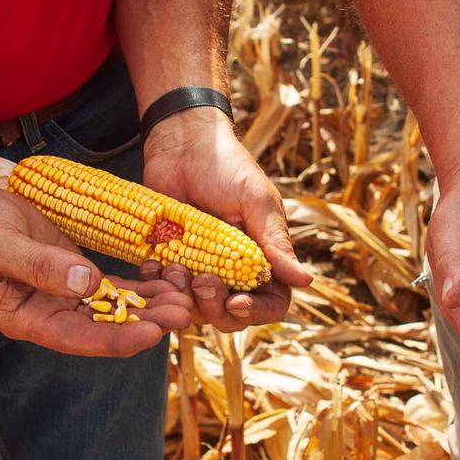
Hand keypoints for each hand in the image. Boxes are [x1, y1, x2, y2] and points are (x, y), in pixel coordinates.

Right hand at [0, 178, 192, 356]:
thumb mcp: (4, 244)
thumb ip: (42, 266)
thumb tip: (87, 283)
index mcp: (28, 320)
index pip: (79, 338)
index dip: (117, 338)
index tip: (153, 333)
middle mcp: (50, 317)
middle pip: (105, 328)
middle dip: (145, 324)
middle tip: (184, 313)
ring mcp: (64, 300)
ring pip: (115, 310)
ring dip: (149, 307)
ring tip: (185, 300)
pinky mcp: (76, 279)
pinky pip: (114, 290)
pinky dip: (140, 288)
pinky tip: (167, 283)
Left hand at [142, 107, 310, 330]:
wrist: (182, 145)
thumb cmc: (227, 166)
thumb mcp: (256, 201)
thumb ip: (276, 243)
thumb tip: (306, 282)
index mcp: (263, 259)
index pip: (270, 302)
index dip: (256, 312)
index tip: (235, 303)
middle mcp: (233, 272)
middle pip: (230, 315)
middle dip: (214, 306)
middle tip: (200, 280)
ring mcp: (198, 269)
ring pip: (195, 308)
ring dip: (183, 297)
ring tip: (173, 266)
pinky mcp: (168, 263)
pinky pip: (163, 291)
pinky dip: (157, 285)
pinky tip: (152, 264)